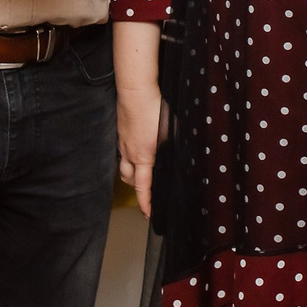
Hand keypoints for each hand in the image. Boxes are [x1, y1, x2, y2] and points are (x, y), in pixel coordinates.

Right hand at [118, 84, 164, 217]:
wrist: (135, 92)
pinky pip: (122, 152)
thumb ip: (175, 144)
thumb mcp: (171, 129)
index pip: (142, 187)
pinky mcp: (120, 133)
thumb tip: (186, 152)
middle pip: (128, 179)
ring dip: (131, 173)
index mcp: (143, 157)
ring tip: (142, 173)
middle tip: (146, 192)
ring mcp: (122, 143)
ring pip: (123, 166)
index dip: (146, 203)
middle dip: (136, 188)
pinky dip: (129, 156)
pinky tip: (138, 148)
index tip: (148, 214)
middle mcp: (129, 153)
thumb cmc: (154, 109)